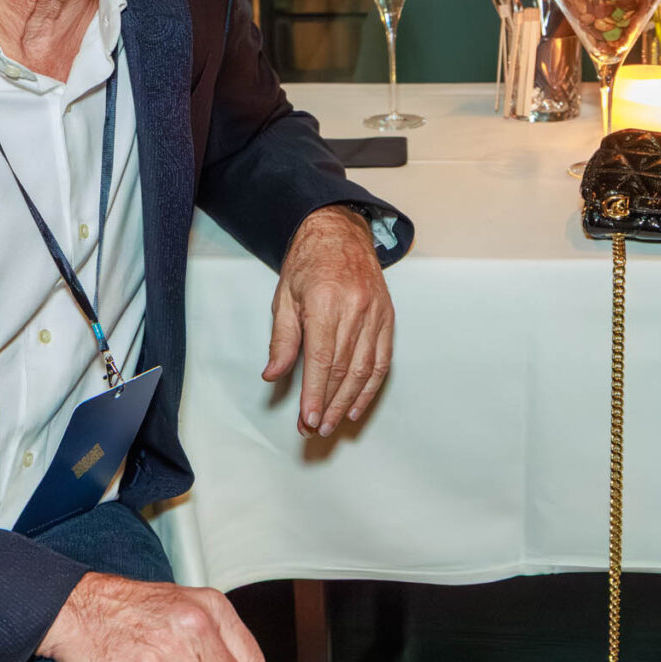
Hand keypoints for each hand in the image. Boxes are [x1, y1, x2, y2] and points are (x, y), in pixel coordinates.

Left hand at [264, 204, 393, 437]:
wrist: (340, 233)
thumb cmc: (309, 264)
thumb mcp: (284, 297)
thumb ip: (282, 339)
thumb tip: (273, 374)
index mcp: (325, 302)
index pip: (321, 360)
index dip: (315, 394)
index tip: (308, 419)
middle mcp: (354, 309)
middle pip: (343, 370)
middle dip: (327, 404)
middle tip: (314, 428)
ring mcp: (375, 314)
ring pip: (364, 370)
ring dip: (348, 402)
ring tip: (333, 424)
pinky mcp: (387, 318)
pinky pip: (382, 361)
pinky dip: (371, 388)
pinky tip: (357, 406)